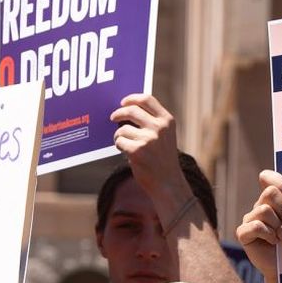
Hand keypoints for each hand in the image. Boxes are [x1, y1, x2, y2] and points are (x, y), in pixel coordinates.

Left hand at [110, 94, 192, 229]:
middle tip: (113, 117)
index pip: (147, 99)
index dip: (132, 99)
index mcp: (167, 121)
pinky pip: (119, 141)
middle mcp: (159, 128)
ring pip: (122, 129)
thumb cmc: (163, 159)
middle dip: (118, 113)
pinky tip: (127, 153)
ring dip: (119, 135)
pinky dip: (119, 146)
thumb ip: (152, 122)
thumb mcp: (165, 136)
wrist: (168, 183)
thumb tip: (127, 109)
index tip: (123, 102)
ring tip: (125, 144)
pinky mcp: (137, 151)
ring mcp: (148, 139)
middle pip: (131, 110)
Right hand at [234, 170, 281, 281]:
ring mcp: (249, 219)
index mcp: (272, 200)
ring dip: (279, 226)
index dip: (278, 181)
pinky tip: (274, 242)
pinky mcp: (243, 233)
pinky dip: (268, 234)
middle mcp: (259, 206)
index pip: (267, 178)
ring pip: (264, 210)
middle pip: (270, 193)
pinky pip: (255, 226)